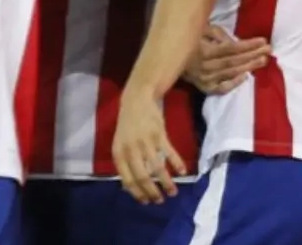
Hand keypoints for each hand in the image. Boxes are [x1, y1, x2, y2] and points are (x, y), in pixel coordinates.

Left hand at [112, 89, 187, 204]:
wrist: (137, 100)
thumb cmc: (128, 126)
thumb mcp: (120, 144)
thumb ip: (125, 163)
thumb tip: (132, 187)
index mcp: (119, 153)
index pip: (127, 180)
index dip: (137, 193)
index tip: (146, 202)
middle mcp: (131, 150)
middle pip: (143, 177)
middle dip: (152, 192)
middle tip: (160, 201)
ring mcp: (146, 142)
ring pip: (157, 168)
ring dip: (166, 183)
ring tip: (173, 192)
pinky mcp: (159, 134)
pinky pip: (170, 153)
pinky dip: (177, 163)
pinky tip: (182, 172)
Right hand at [183, 25, 269, 94]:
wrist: (169, 58)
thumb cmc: (189, 39)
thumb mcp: (201, 29)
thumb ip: (218, 34)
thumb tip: (235, 41)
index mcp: (204, 50)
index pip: (231, 48)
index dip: (248, 45)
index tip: (263, 40)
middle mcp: (205, 66)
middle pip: (234, 61)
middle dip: (253, 55)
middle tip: (269, 50)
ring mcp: (205, 79)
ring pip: (231, 73)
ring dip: (249, 67)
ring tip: (263, 60)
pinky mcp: (204, 88)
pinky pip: (222, 88)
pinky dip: (234, 84)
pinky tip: (245, 76)